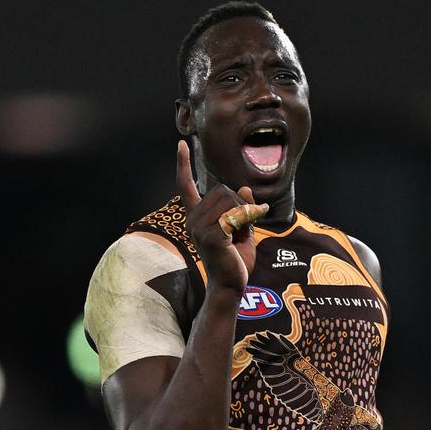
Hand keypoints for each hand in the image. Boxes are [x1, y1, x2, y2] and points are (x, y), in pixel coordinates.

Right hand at [176, 140, 267, 291]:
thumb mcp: (242, 229)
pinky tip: (249, 229)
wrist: (231, 285)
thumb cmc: (235, 260)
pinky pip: (234, 215)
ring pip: (230, 200)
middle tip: (246, 224)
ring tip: (244, 231)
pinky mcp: (212, 236)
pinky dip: (247, 219)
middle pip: (222, 191)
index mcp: (197, 217)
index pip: (186, 186)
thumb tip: (245, 189)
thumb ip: (242, 209)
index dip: (183, 165)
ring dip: (244, 213)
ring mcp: (200, 228)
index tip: (181, 144)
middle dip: (240, 204)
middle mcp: (194, 220)